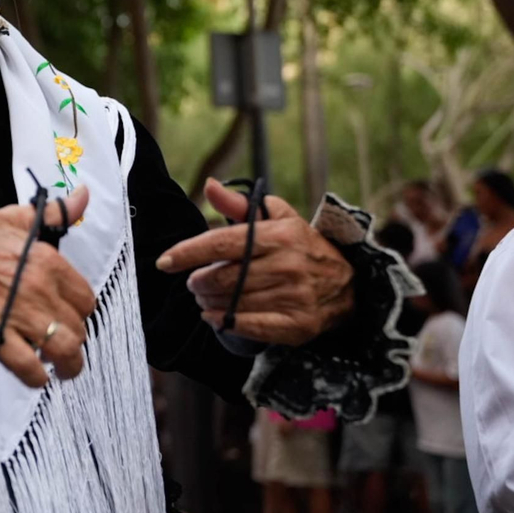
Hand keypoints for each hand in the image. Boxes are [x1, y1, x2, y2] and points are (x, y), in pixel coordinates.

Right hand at [0, 187, 95, 387]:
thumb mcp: (16, 217)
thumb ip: (56, 212)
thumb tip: (83, 195)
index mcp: (47, 262)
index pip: (86, 298)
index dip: (79, 308)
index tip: (69, 311)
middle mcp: (39, 291)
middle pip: (79, 327)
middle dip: (73, 336)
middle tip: (62, 338)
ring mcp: (19, 317)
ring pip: (64, 350)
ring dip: (67, 363)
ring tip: (61, 367)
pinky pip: (28, 368)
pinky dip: (36, 377)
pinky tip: (36, 374)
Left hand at [156, 179, 354, 345]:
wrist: (349, 282)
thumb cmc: (300, 245)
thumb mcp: (277, 218)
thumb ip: (239, 204)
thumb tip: (210, 186)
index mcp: (279, 236)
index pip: (222, 243)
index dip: (188, 252)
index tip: (164, 262)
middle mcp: (288, 265)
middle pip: (223, 277)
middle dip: (198, 281)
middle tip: (193, 282)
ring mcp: (295, 297)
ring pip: (233, 302)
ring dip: (208, 300)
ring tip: (203, 295)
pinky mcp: (298, 324)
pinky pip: (251, 326)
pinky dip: (225, 321)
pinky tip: (213, 315)